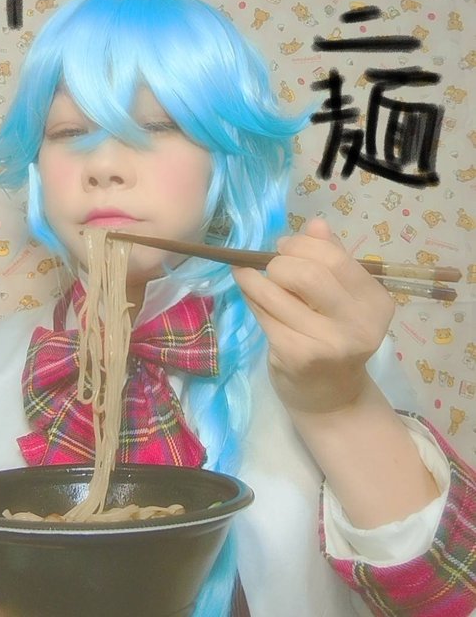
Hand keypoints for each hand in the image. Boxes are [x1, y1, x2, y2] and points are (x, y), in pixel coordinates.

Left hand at [233, 218, 394, 414]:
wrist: (331, 398)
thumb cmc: (333, 339)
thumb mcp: (342, 300)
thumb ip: (331, 260)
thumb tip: (315, 224)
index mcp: (375, 302)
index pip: (333, 257)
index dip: (301, 245)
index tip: (284, 246)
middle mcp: (358, 324)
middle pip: (305, 272)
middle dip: (278, 263)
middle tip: (270, 267)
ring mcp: (327, 343)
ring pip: (276, 292)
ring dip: (254, 279)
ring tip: (247, 276)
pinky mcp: (296, 356)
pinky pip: (263, 314)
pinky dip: (251, 300)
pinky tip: (250, 297)